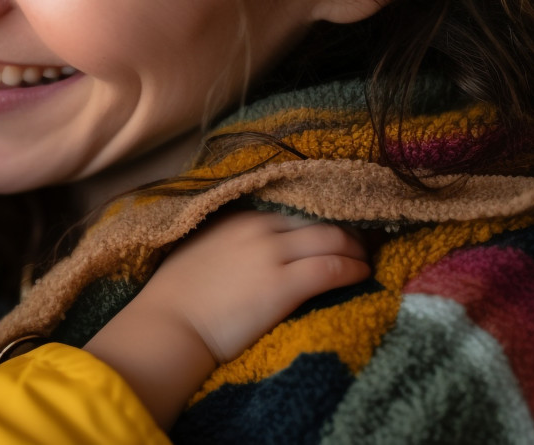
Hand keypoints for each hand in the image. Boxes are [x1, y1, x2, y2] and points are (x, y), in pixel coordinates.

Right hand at [84, 209, 368, 428]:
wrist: (169, 324)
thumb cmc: (177, 296)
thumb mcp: (202, 250)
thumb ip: (230, 241)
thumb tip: (250, 249)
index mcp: (238, 218)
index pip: (293, 210)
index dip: (318, 219)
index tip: (331, 229)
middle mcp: (258, 229)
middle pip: (319, 220)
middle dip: (345, 231)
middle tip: (359, 245)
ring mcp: (272, 255)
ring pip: (333, 239)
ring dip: (355, 250)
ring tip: (364, 261)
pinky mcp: (283, 286)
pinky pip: (333, 268)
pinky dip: (354, 270)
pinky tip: (363, 276)